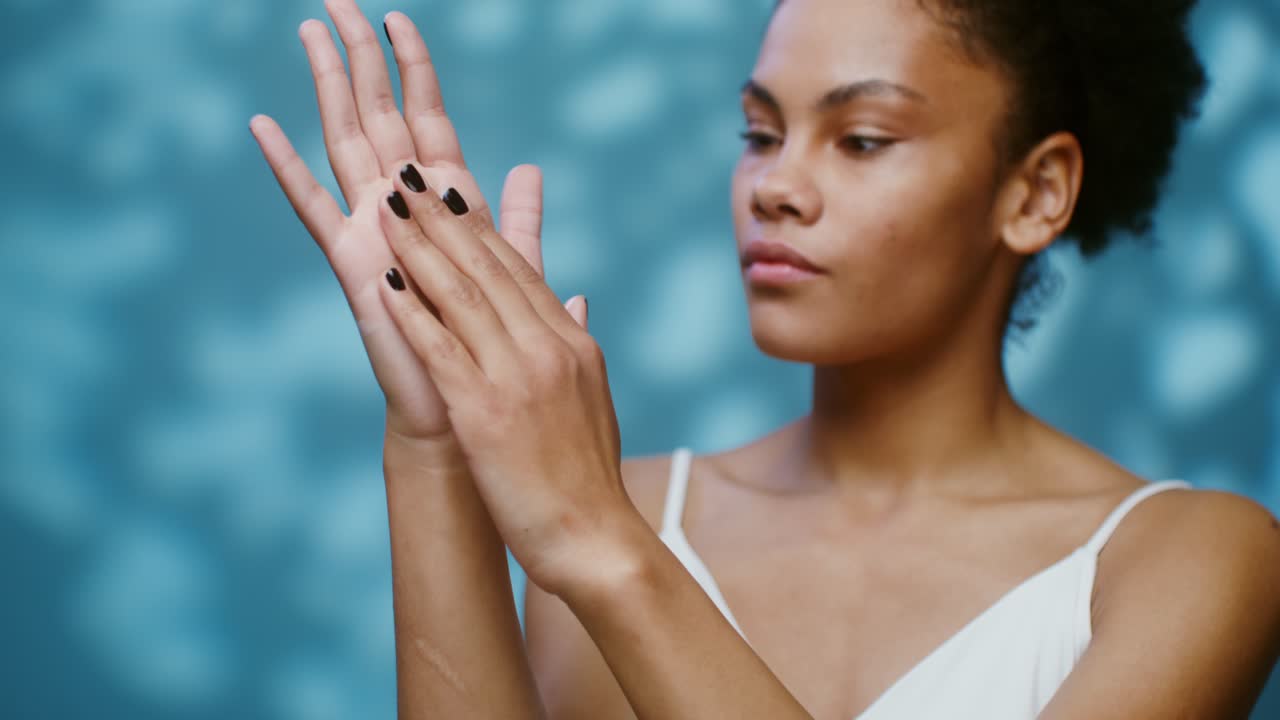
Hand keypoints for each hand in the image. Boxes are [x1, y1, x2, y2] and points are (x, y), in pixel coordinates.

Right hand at [248, 0, 585, 441]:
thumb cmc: (489, 347)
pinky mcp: (351, 263)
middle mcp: (401, 208)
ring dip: (329, 88)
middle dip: (361, 58)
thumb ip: (519, 219)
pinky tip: (263, 125)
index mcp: (444, 204)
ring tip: (308, 33)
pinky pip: (314, 206)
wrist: (465, 413)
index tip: (400, 17)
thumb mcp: (514, 270)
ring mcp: (371, 231)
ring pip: (346, 142)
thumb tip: (532, 168)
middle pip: (378, 116)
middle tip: (337, 1)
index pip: (427, 119)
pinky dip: (288, 167)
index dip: (415, 69)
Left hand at [377, 166, 642, 596]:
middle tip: (408, 178)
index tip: (449, 194)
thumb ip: (580, 343)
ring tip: (388, 210)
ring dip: (421, 248)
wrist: (596, 538)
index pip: (521, 271)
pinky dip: (412, 312)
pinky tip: (385, 283)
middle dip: (444, 220)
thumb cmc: (589, 478)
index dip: (479, 228)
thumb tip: (576, 299)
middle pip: (489, 269)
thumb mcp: (595, 398)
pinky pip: (442, 348)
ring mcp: (518, 377)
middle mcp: (548, 348)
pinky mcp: (485, 411)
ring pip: (463, 295)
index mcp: (574, 344)